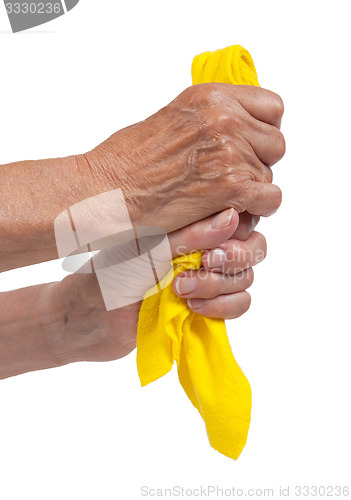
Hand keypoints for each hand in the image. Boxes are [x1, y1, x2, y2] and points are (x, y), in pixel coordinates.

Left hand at [50, 208, 265, 364]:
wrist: (96, 318)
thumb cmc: (115, 273)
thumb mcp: (151, 249)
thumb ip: (192, 235)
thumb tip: (234, 216)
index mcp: (194, 224)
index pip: (240, 217)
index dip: (238, 231)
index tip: (211, 246)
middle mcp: (207, 247)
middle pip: (253, 247)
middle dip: (233, 259)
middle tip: (204, 264)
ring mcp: (210, 277)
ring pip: (246, 277)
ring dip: (220, 285)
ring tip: (183, 291)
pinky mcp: (210, 305)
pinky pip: (240, 303)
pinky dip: (224, 307)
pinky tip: (194, 308)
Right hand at [82, 83, 284, 232]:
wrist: (107, 190)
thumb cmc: (126, 162)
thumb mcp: (172, 119)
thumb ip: (209, 120)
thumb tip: (234, 129)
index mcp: (211, 97)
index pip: (272, 108)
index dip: (263, 131)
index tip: (252, 145)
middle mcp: (225, 119)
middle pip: (275, 143)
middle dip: (258, 162)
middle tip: (234, 176)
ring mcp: (229, 152)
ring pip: (269, 175)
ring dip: (252, 189)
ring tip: (223, 198)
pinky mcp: (230, 187)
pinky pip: (270, 199)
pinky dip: (256, 209)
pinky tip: (233, 210)